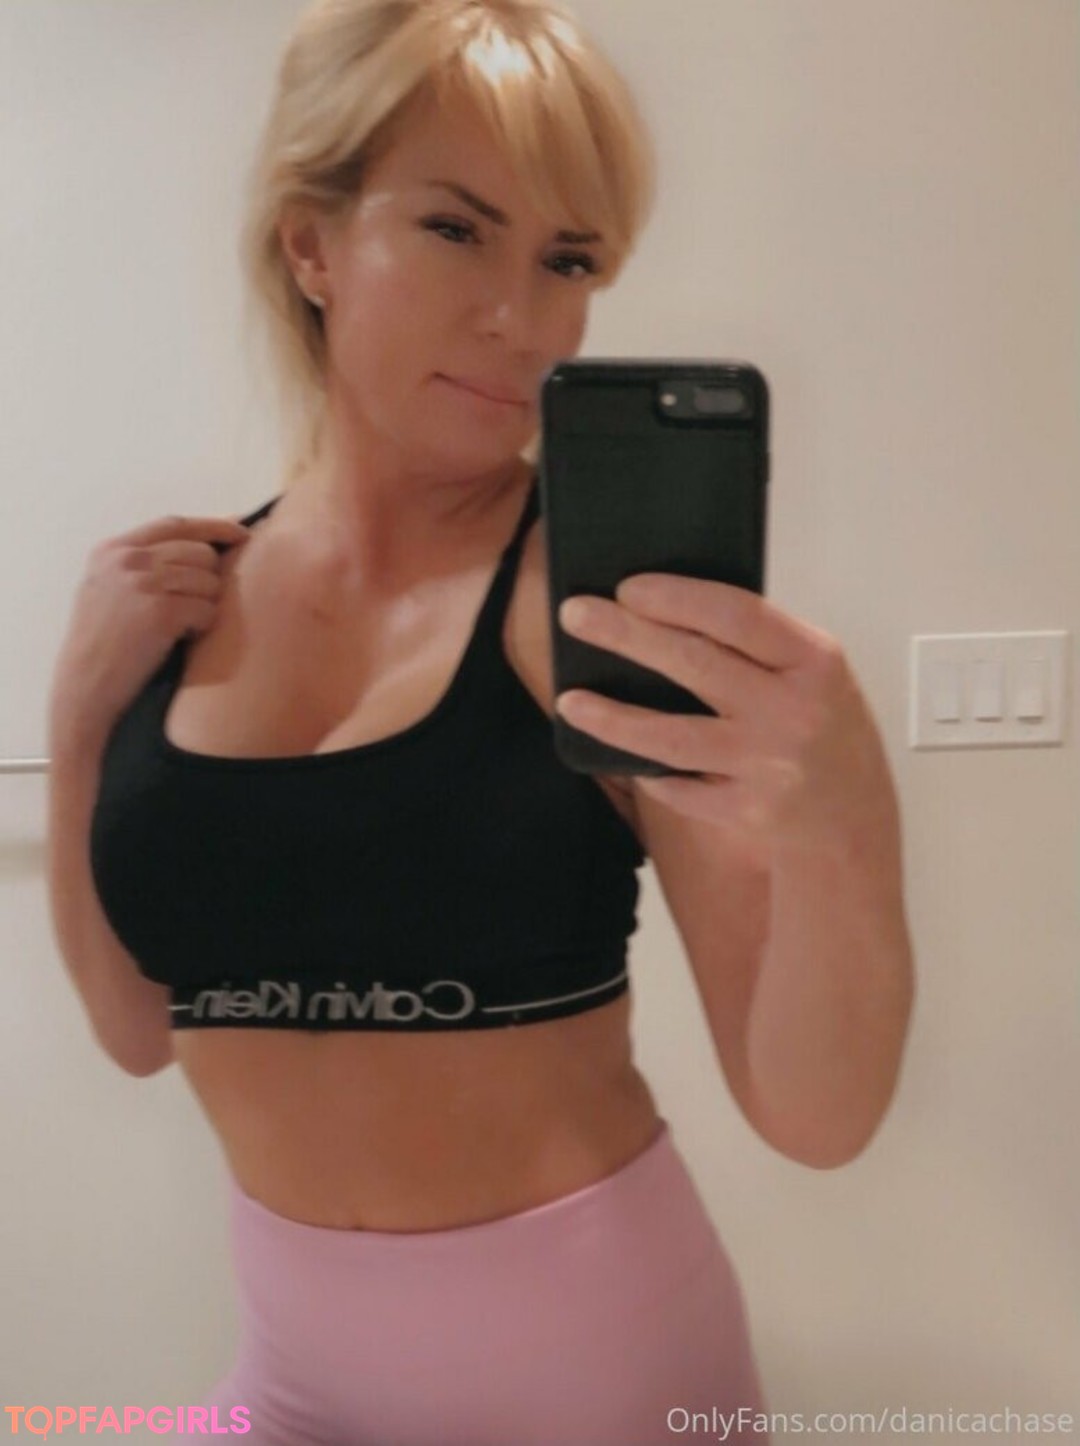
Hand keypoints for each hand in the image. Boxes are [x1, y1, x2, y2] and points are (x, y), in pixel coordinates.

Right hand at [48, 513, 250, 747]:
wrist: (85, 686)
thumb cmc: (104, 644)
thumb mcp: (110, 588)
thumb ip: (146, 562)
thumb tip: (206, 543)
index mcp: (114, 550)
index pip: (176, 525)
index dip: (214, 526)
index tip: (242, 531)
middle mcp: (128, 560)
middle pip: (199, 552)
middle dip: (209, 579)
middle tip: (193, 607)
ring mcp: (143, 583)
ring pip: (209, 582)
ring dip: (204, 606)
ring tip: (179, 627)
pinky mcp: (160, 612)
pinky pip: (207, 611)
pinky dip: (201, 628)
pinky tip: (179, 639)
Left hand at [554, 572, 897, 862]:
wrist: (853, 818)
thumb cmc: (823, 726)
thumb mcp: (813, 672)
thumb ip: (758, 643)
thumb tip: (664, 610)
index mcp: (814, 661)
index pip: (737, 615)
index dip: (677, 598)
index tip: (626, 586)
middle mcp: (793, 712)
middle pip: (693, 666)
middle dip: (625, 635)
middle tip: (574, 615)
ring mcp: (768, 766)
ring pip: (672, 738)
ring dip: (612, 718)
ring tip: (570, 700)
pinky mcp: (746, 812)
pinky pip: (679, 788)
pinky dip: (647, 770)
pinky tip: (621, 756)